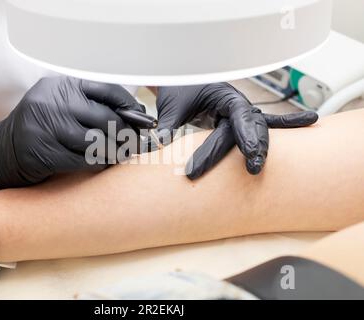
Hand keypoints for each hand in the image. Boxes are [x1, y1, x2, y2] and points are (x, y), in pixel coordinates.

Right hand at [0, 76, 144, 192]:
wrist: (2, 150)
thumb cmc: (41, 127)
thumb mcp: (61, 106)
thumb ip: (91, 105)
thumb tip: (135, 113)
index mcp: (60, 86)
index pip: (105, 89)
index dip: (128, 104)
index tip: (143, 117)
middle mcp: (52, 102)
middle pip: (104, 116)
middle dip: (125, 132)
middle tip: (136, 141)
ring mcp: (45, 127)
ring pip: (96, 140)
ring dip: (115, 150)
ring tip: (124, 153)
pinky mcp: (43, 152)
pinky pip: (83, 160)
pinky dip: (99, 163)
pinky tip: (105, 163)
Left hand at [155, 83, 318, 177]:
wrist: (180, 80)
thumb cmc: (179, 88)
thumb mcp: (172, 106)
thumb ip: (169, 125)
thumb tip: (160, 143)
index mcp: (224, 95)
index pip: (239, 115)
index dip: (245, 135)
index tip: (250, 154)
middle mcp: (237, 104)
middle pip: (250, 126)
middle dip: (255, 147)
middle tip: (253, 169)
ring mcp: (240, 113)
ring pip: (258, 129)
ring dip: (263, 147)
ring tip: (259, 167)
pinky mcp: (239, 122)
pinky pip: (263, 125)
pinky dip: (286, 125)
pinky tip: (309, 121)